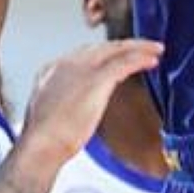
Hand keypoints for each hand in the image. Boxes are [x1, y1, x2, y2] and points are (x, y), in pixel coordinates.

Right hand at [19, 38, 162, 171]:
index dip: (105, 54)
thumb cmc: (43, 140)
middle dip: (123, 46)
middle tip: (142, 48)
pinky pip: (124, 62)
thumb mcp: (49, 113)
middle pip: (101, 47)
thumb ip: (62, 102)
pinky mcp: (96, 79)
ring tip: (154, 49)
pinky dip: (140, 58)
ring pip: (115, 49)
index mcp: (53, 70)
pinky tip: (152, 59)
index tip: (118, 57)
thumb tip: (73, 107)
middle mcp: (67, 63)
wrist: (40, 146)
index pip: (85, 54)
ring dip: (138, 48)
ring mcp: (82, 68)